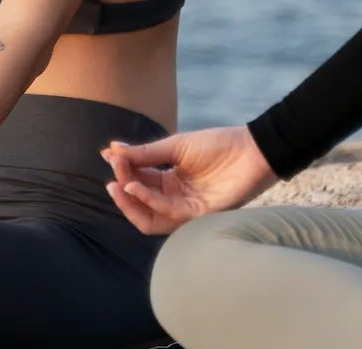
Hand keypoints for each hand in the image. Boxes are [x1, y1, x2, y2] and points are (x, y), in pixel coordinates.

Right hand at [101, 124, 278, 234]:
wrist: (252, 149)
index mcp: (169, 180)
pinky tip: (137, 187)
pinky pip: (168, 214)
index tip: (109, 156)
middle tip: (111, 178)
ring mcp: (186, 208)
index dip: (123, 171)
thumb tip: (112, 150)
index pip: (138, 181)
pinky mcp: (198, 216)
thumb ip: (146, 153)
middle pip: (140, 204)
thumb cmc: (218, 145)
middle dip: (123, 192)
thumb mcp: (176, 146)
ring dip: (131, 202)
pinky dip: (149, 202)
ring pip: (150, 216)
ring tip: (120, 185)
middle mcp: (174, 198)